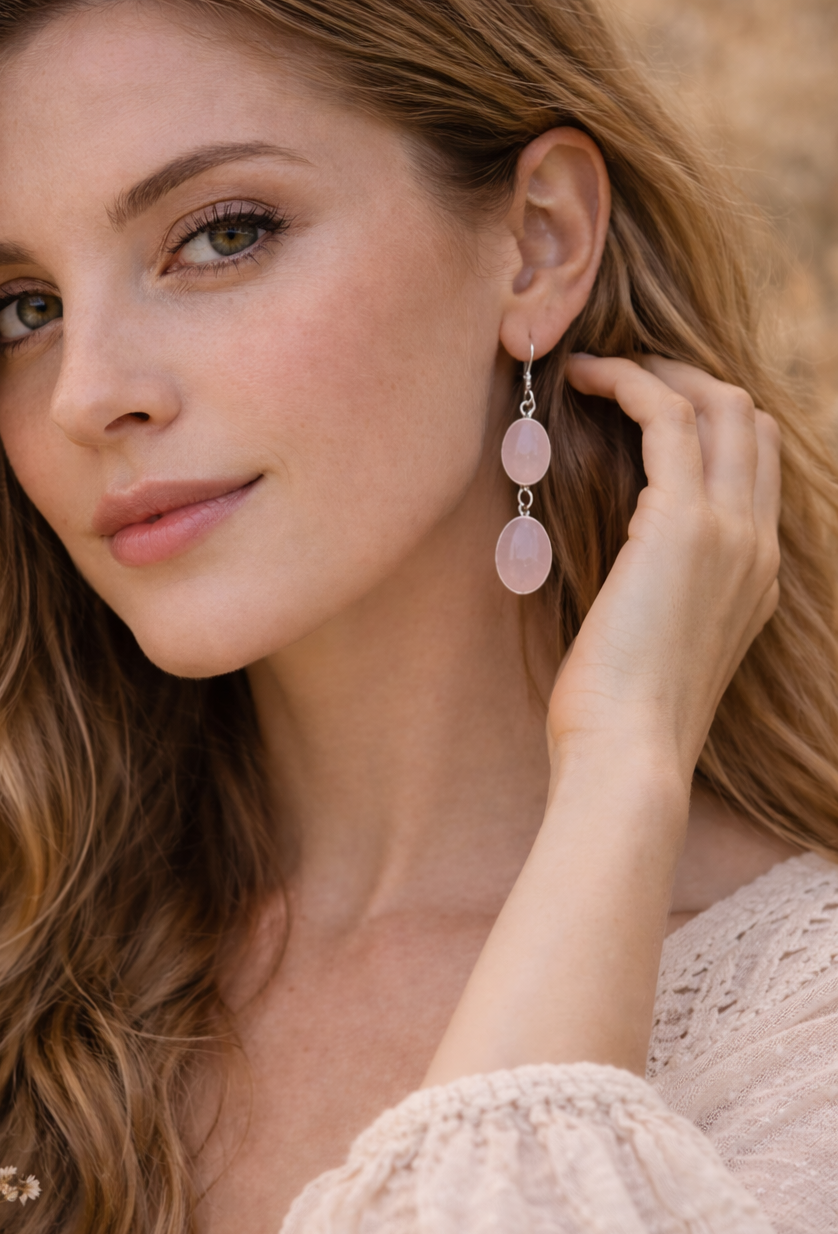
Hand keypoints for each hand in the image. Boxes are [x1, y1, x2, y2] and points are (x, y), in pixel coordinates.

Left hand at [549, 355, 780, 787]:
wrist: (627, 757)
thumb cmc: (617, 719)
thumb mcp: (652, 648)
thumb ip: (656, 598)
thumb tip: (620, 571)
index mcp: (757, 576)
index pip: (754, 467)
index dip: (706, 422)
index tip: (644, 411)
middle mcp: (758, 545)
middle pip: (750, 421)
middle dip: (689, 381)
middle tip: (622, 374)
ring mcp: (732, 532)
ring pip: (720, 404)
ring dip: (657, 370)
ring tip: (597, 366)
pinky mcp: (685, 524)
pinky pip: (668, 417)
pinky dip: (629, 383)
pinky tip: (585, 378)